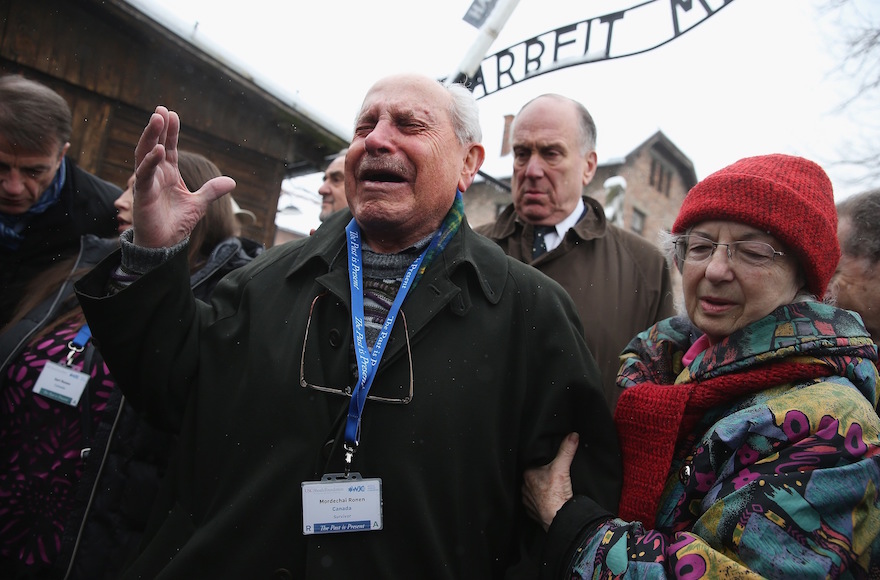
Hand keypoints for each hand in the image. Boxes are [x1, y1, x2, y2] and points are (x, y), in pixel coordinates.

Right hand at [132, 106, 235, 247]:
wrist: (164, 245)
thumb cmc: (176, 223)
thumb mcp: (199, 204)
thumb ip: (212, 190)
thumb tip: (232, 181)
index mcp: (168, 175)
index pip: (169, 148)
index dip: (170, 132)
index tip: (172, 114)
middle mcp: (156, 175)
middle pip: (155, 145)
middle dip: (158, 128)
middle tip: (161, 109)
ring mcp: (147, 183)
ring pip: (145, 155)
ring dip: (150, 137)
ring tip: (156, 119)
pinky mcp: (142, 195)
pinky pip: (144, 175)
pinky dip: (151, 162)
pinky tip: (159, 150)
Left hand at [522, 432, 577, 531]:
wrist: (559, 517)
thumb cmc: (556, 493)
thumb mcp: (562, 467)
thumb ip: (566, 450)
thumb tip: (572, 436)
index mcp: (527, 474)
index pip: (532, 465)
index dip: (540, 465)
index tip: (548, 466)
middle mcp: (524, 488)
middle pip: (532, 479)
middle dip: (540, 478)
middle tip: (550, 478)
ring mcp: (527, 501)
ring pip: (532, 492)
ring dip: (539, 491)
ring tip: (549, 490)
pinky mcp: (533, 513)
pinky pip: (534, 506)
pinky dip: (540, 504)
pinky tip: (548, 502)